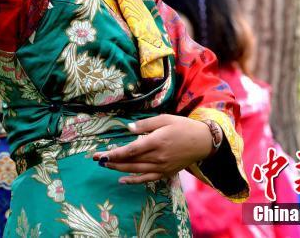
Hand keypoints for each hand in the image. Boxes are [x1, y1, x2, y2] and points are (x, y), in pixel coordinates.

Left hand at [91, 114, 211, 183]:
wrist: (202, 142)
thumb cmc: (182, 127)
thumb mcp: (164, 119)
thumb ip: (145, 125)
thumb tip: (129, 129)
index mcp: (156, 142)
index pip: (131, 150)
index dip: (115, 154)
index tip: (102, 154)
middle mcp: (157, 157)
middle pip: (130, 161)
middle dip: (112, 160)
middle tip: (96, 159)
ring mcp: (162, 167)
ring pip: (136, 170)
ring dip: (119, 169)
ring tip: (105, 166)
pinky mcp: (166, 173)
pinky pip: (147, 179)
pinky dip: (134, 181)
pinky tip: (122, 180)